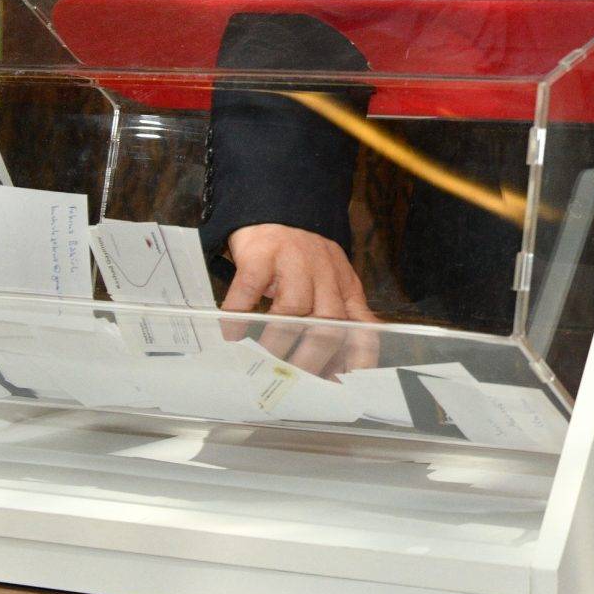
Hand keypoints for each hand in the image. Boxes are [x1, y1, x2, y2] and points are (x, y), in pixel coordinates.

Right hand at [221, 222, 379, 376]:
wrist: (276, 211)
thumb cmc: (303, 258)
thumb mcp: (333, 282)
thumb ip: (345, 315)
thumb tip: (352, 361)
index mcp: (344, 285)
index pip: (361, 323)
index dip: (356, 356)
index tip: (342, 382)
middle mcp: (324, 272)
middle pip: (326, 322)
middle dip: (311, 358)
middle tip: (294, 381)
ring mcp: (293, 260)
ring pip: (292, 309)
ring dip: (276, 341)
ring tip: (262, 363)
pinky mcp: (261, 253)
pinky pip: (250, 288)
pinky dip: (239, 315)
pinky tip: (232, 335)